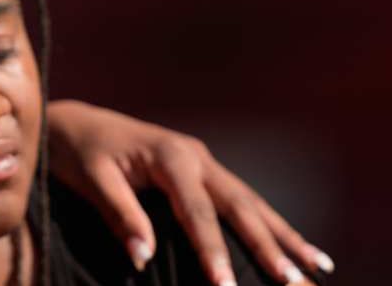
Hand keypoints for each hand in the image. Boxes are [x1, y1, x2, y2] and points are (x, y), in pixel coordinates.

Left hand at [43, 100, 333, 284]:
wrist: (74, 122)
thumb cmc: (79, 151)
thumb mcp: (91, 179)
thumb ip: (119, 214)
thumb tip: (143, 257)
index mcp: (170, 155)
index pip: (197, 212)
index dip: (213, 251)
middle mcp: (196, 155)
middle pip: (240, 207)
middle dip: (270, 247)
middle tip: (296, 284)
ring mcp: (204, 161)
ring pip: (252, 203)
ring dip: (284, 236)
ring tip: (317, 270)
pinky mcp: (203, 170)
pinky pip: (243, 200)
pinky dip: (271, 224)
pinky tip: (298, 247)